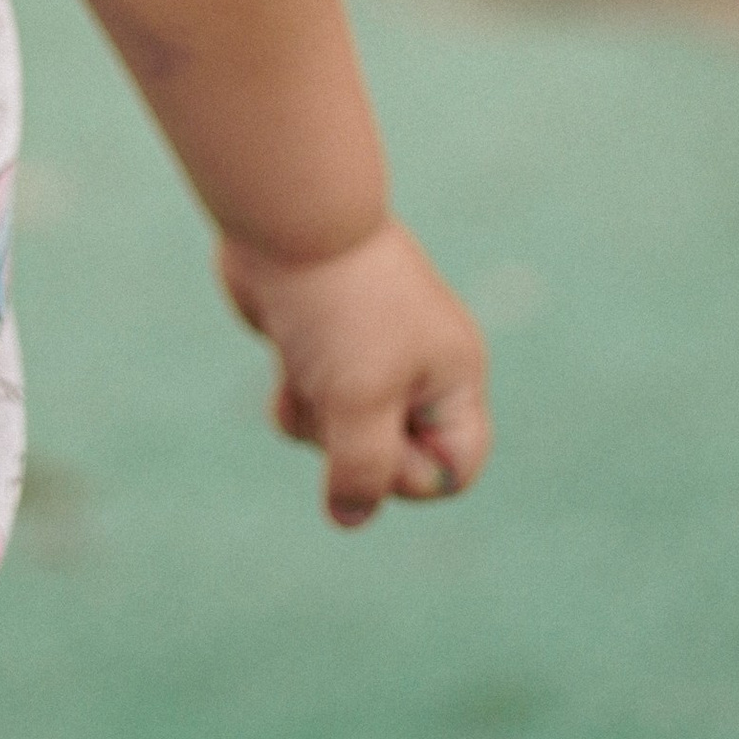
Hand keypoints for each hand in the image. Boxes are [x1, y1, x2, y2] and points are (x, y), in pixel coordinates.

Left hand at [219, 218, 489, 526]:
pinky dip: (294, 395)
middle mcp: (417, 369)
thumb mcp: (359, 401)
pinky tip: (284, 363)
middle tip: (335, 402)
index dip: (413, 477)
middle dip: (352, 444)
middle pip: (392, 459)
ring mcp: (366, 355)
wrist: (286, 220)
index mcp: (453, 376)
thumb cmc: (337, 305)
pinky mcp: (320, 345)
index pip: (454, 469)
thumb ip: (362, 471)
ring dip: (315, 420)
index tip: (377, 447)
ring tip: (306, 371)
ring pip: (343, 436)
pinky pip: (311, 404)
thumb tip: (348, 518)